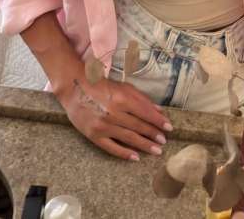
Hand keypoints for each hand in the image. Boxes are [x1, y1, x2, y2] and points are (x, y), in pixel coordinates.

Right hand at [58, 70, 172, 160]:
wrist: (74, 88)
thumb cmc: (102, 86)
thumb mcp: (123, 87)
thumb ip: (142, 98)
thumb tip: (159, 110)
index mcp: (122, 98)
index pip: (145, 112)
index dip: (158, 121)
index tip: (169, 128)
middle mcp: (114, 112)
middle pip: (138, 126)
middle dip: (153, 134)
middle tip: (164, 141)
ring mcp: (103, 125)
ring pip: (128, 138)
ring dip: (144, 145)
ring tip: (156, 150)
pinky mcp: (94, 135)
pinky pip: (111, 147)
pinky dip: (124, 153)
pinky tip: (135, 157)